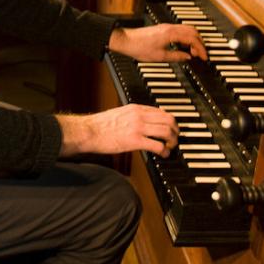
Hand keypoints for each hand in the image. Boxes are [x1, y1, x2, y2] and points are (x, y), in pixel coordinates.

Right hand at [57, 104, 178, 157]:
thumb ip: (131, 116)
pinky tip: (164, 154)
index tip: (171, 127)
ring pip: (166, 131)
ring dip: (172, 141)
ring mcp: (138, 127)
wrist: (88, 131)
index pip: (160, 111)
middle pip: (168, 119)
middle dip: (175, 130)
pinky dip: (165, 150)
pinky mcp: (135, 140)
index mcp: (135, 108)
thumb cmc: (99, 126)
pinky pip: (157, 145)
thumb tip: (140, 122)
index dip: (170, 121)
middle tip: (175, 138)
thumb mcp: (118, 114)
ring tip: (171, 147)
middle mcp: (139, 115)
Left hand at [108, 23, 206, 61]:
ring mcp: (166, 27)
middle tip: (201, 54)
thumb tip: (188, 57)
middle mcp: (170, 28)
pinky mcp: (163, 29)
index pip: (192, 39)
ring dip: (193, 39)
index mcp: (171, 34)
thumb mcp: (160, 57)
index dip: (200, 48)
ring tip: (194, 51)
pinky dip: (186, 37)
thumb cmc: (139, 48)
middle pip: (193, 31)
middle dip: (200, 43)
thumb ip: (176, 57)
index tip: (204, 57)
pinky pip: (180, 30)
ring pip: (187, 29)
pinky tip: (184, 46)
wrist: (125, 41)